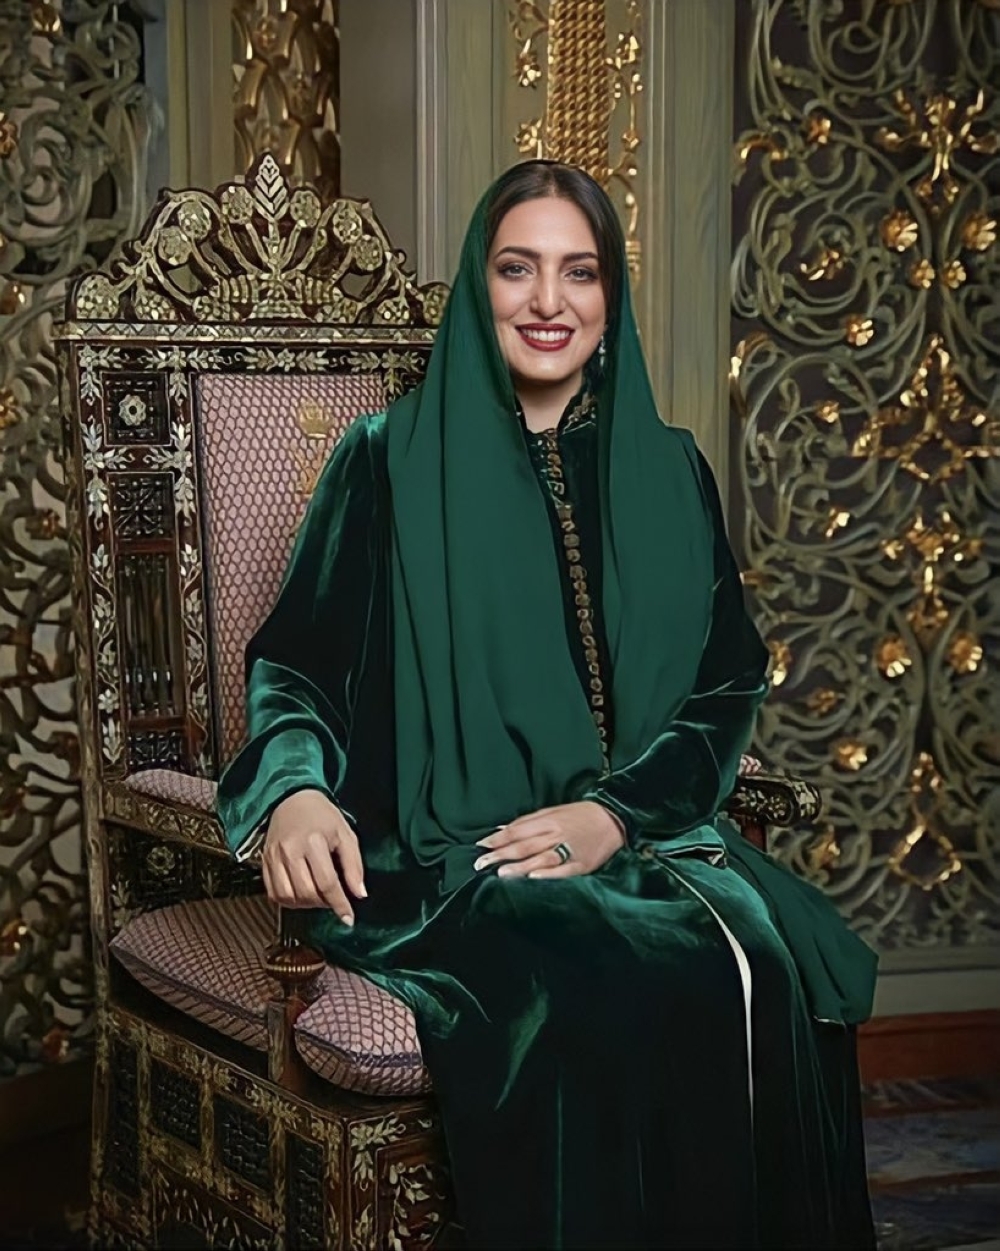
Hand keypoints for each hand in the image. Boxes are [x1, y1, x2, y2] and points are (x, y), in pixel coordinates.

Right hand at [262, 789, 366, 924]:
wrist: (293, 799)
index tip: (348, 919)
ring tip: (317, 896)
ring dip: (305, 905)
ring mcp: (274, 856)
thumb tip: (359, 894)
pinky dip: (288, 901)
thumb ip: (354, 866)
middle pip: (306, 892)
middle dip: (323, 904)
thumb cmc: (322, 816)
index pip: (327, 882)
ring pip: (288, 897)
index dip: (339, 904)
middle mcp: (290, 850)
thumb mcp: (346, 835)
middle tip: (333, 898)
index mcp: (314, 841)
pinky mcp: (264, 861)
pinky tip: (300, 894)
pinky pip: (273, 893)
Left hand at [473, 801, 624, 879]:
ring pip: (540, 859)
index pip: (518, 830)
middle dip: (501, 855)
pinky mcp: (581, 864)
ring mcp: (569, 850)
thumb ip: (527, 822)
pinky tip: (534, 878)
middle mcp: (556, 834)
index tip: (482, 845)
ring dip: (519, 867)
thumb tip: (501, 829)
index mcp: (548, 820)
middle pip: (524, 846)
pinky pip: (562, 871)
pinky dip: (548, 874)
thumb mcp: (553, 811)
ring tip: (501, 874)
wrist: (613, 819)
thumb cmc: (580, 815)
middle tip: (481, 864)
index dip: (499, 838)